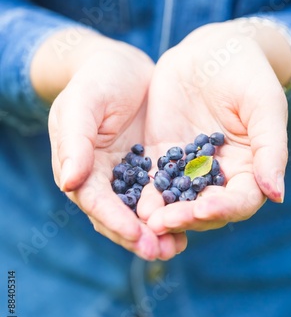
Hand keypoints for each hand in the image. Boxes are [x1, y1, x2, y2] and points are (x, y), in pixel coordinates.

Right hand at [47, 35, 186, 259]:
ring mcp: (132, 175)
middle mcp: (106, 178)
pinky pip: (165, 191)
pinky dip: (175, 207)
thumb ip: (75, 140)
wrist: (123, 65)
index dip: (113, 219)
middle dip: (138, 235)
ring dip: (159, 230)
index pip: (94, 201)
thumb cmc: (97, 80)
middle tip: (161, 250)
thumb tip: (69, 182)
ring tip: (179, 245)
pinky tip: (193, 217)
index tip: (136, 233)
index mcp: (82, 166)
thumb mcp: (82, 103)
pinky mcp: (155, 167)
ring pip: (143, 210)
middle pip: (119, 215)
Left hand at [137, 21, 288, 233]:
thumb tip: (276, 194)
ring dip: (161, 211)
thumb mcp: (264, 105)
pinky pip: (152, 176)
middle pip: (204, 207)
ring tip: (144, 219)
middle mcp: (218, 175)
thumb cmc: (248, 73)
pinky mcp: (163, 154)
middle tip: (163, 222)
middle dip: (185, 217)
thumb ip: (270, 148)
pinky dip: (142, 190)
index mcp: (249, 169)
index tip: (204, 209)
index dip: (224, 208)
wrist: (212, 49)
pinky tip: (128, 198)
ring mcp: (188, 166)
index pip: (240, 200)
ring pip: (176, 198)